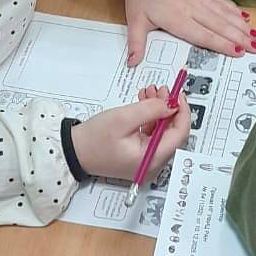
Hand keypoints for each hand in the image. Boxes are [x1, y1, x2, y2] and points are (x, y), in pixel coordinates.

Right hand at [71, 91, 189, 180]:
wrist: (73, 151)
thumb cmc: (93, 139)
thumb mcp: (124, 118)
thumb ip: (151, 110)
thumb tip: (171, 105)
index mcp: (151, 159)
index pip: (179, 135)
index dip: (182, 112)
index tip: (178, 95)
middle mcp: (152, 164)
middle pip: (172, 133)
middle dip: (168, 109)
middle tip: (162, 90)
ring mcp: (146, 161)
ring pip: (162, 132)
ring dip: (158, 111)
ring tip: (150, 93)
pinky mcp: (139, 156)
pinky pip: (152, 135)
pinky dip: (150, 119)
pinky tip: (143, 104)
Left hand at [123, 0, 255, 65]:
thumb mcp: (134, 19)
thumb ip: (137, 42)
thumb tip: (132, 64)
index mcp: (176, 18)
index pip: (203, 34)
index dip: (221, 44)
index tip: (238, 52)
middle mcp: (192, 7)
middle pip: (219, 25)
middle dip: (240, 38)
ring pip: (224, 13)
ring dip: (241, 25)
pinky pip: (221, 0)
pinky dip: (234, 9)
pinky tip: (245, 17)